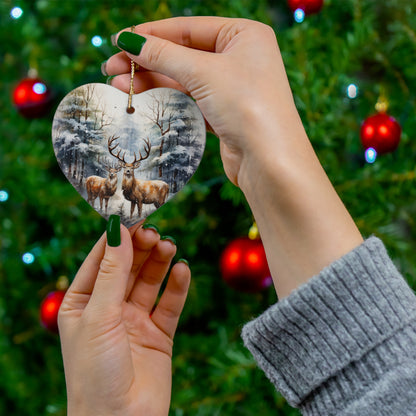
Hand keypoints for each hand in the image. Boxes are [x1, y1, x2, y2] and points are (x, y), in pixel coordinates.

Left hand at [58, 221, 189, 415]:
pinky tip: (183, 269)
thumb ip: (111, 272)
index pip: (100, 260)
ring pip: (150, 281)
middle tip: (155, 233)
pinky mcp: (159, 334)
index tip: (133, 216)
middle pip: (128, 267)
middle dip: (141, 248)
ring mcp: (135, 320)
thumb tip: (117, 231)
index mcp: (82, 303)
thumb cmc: (95, 373)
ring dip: (160, 262)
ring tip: (170, 247)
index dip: (116, 238)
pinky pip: (169, 304)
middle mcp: (109, 309)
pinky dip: (177, 286)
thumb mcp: (98, 316)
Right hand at [104, 17, 301, 186]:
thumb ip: (164, 54)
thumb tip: (129, 40)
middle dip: (146, 60)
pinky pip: (190, 99)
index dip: (151, 34)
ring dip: (152, 81)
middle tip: (111, 67)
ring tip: (118, 85)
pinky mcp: (225, 113)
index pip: (188, 28)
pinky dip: (167, 98)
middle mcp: (240, 57)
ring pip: (184, 78)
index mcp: (244, 35)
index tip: (119, 40)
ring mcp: (232, 87)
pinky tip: (143, 99)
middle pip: (183, 53)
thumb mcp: (203, 72)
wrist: (269, 161)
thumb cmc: (246, 106)